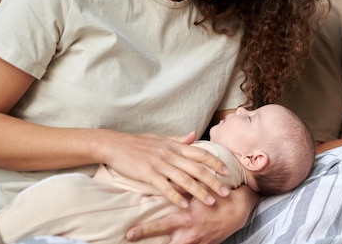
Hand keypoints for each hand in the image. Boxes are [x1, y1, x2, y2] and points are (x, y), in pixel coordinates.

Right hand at [93, 130, 229, 207]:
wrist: (115, 144)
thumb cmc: (138, 142)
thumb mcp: (161, 138)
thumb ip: (179, 139)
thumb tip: (194, 135)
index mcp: (175, 145)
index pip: (201, 153)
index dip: (215, 162)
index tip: (227, 171)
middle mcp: (171, 154)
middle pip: (197, 169)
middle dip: (213, 181)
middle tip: (226, 192)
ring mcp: (160, 164)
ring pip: (185, 180)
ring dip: (199, 192)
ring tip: (211, 202)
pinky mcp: (148, 174)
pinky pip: (165, 187)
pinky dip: (176, 197)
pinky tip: (184, 206)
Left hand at [125, 185, 258, 243]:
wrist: (238, 211)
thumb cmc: (218, 197)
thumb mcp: (200, 191)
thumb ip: (182, 189)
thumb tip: (166, 182)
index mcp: (186, 219)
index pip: (160, 227)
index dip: (143, 231)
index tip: (129, 233)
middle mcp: (188, 235)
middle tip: (133, 241)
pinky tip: (171, 243)